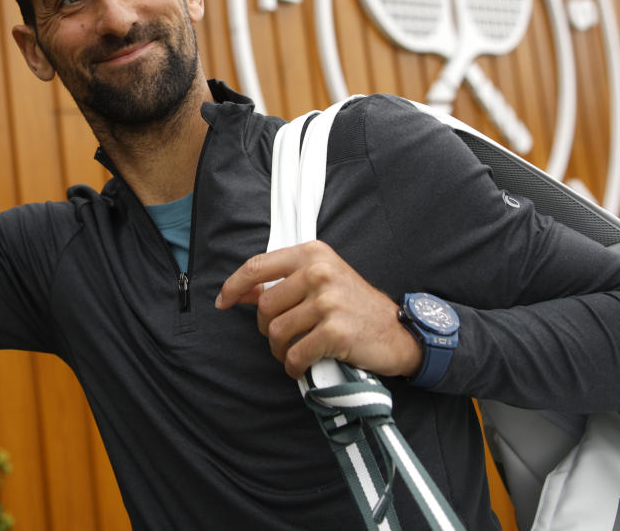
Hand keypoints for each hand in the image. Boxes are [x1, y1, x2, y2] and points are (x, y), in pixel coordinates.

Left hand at [216, 241, 421, 379]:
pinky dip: (294, 366)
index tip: (222, 302)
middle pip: (265, 306)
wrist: (397, 332)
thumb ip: (284, 282)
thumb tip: (242, 291)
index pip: (258, 265)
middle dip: (267, 328)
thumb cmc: (355, 306)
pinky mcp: (335, 332)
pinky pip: (295, 354)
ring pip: (276, 332)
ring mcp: (328, 301)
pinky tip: (302, 367)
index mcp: (313, 253)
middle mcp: (320, 272)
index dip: (234, 285)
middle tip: (283, 338)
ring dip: (280, 350)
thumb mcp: (322, 281)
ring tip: (295, 352)